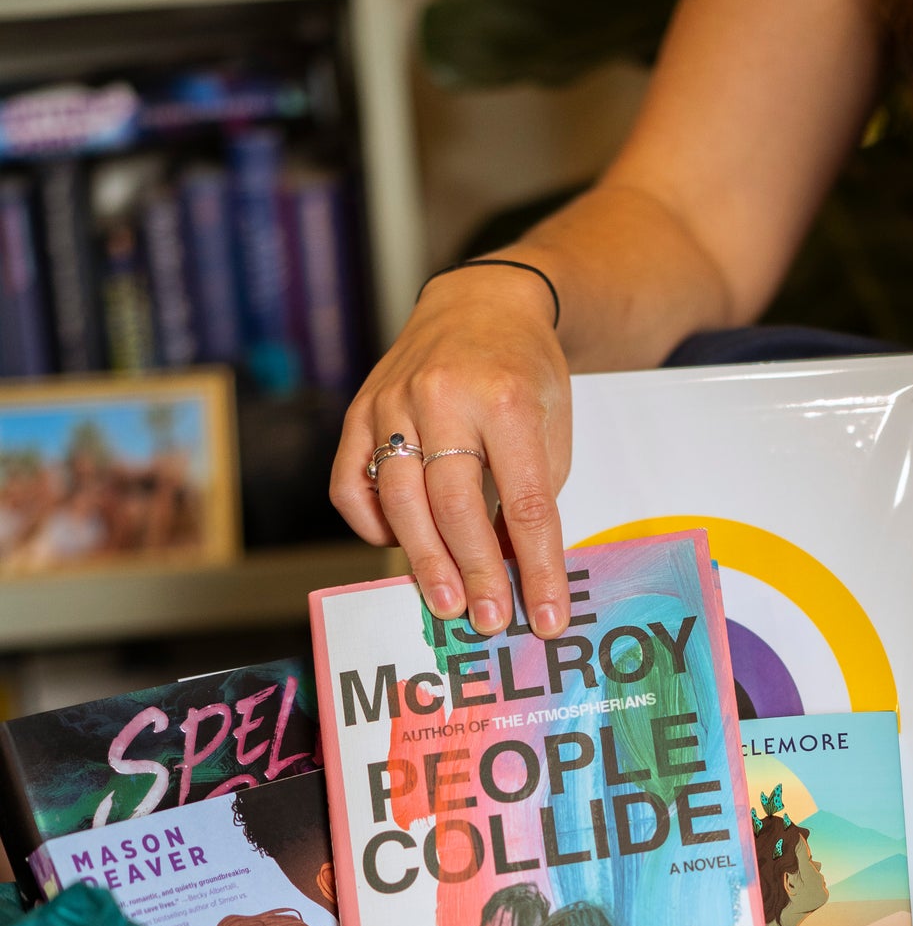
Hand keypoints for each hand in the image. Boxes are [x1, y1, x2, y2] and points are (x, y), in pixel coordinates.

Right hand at [330, 263, 573, 636]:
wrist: (482, 306)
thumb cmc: (522, 377)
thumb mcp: (549, 431)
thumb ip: (530, 498)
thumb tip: (508, 574)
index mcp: (506, 401)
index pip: (524, 503)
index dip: (538, 568)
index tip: (548, 617)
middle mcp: (443, 397)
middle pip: (454, 506)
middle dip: (474, 572)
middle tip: (488, 620)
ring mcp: (392, 401)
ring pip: (401, 499)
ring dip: (425, 561)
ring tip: (448, 604)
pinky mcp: (359, 409)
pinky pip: (350, 482)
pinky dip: (371, 523)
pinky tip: (399, 544)